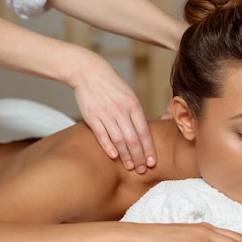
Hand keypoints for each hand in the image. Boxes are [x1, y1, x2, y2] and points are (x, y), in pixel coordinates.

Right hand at [72, 52, 155, 172]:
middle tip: (142, 170)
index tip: (152, 162)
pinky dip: (108, 147)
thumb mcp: (129, 96)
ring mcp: (106, 113)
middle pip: (133, 139)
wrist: (89, 72)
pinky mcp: (91, 116)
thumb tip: (145, 134)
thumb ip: (136, 114)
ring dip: (126, 156)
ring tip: (130, 167)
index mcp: (133, 105)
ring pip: (118, 139)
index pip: (144, 132)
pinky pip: (101, 134)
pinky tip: (114, 157)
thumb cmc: (112, 86)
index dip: (149, 149)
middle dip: (139, 157)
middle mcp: (121, 110)